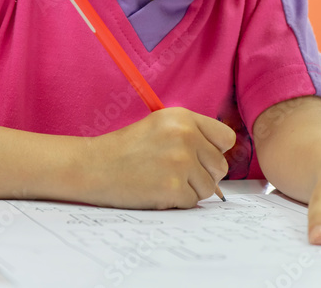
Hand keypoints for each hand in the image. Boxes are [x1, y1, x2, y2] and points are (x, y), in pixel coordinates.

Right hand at [87, 107, 235, 209]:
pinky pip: (192, 202)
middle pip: (220, 166)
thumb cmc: (125, 149)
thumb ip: (192, 135)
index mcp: (183, 117)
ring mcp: (180, 162)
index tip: (201, 157)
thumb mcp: (160, 125)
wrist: (93, 166)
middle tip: (176, 173)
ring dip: (189, 190)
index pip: (226, 138)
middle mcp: (185, 136)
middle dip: (203, 174)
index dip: (215, 151)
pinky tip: (157, 191)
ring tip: (163, 180)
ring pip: (208, 188)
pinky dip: (177, 202)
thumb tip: (220, 162)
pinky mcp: (173, 188)